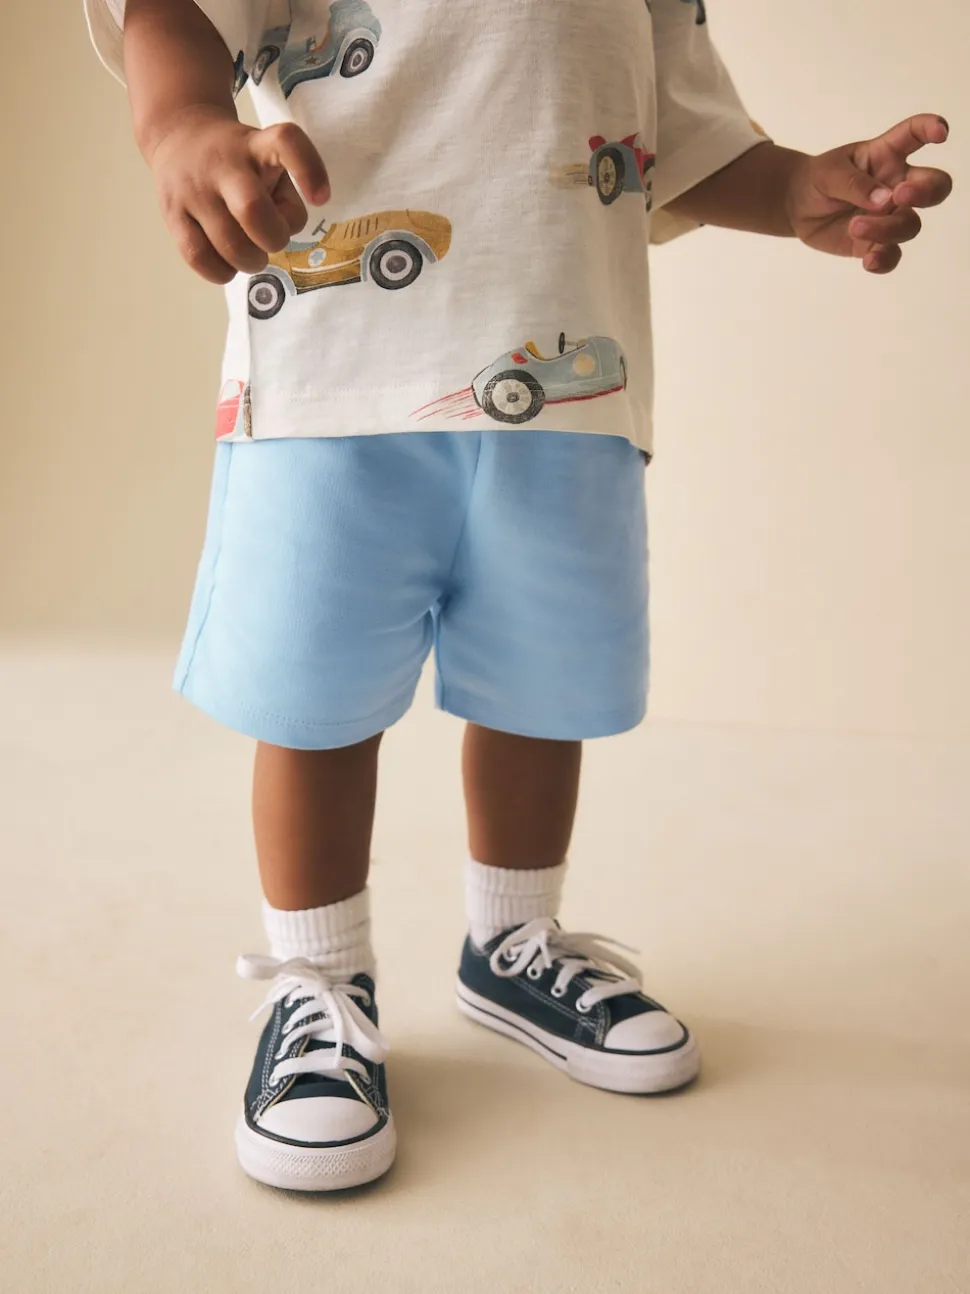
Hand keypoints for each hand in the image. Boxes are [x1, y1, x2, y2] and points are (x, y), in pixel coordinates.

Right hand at [148, 105, 330, 283]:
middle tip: (271, 240)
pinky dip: (222, 272)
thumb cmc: (240, 162)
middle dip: (273, 239)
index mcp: (256, 145)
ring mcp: (194, 189)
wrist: (178, 136)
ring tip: (249, 254)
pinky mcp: (172, 214)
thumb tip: (281, 236)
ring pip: (229, 244)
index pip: (286, 142)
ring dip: (250, 261)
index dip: (309, 170)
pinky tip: (226, 263)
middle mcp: (223, 164)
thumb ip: (287, 197)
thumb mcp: (269, 161)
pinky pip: (199, 258)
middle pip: (253, 209)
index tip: (321, 199)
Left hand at [785, 114, 951, 273]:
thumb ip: (855, 184)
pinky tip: (870, 261)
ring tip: (854, 226)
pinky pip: (892, 254)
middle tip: (900, 194)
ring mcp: (889, 215)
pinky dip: (884, 260)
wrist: (796, 207)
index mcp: (886, 155)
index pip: (914, 135)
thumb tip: (884, 200)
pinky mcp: (875, 242)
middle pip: (934, 187)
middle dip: (927, 192)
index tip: (940, 133)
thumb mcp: (828, 173)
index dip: (931, 129)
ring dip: (887, 229)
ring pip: (909, 225)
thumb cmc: (818, 180)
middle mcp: (896, 184)